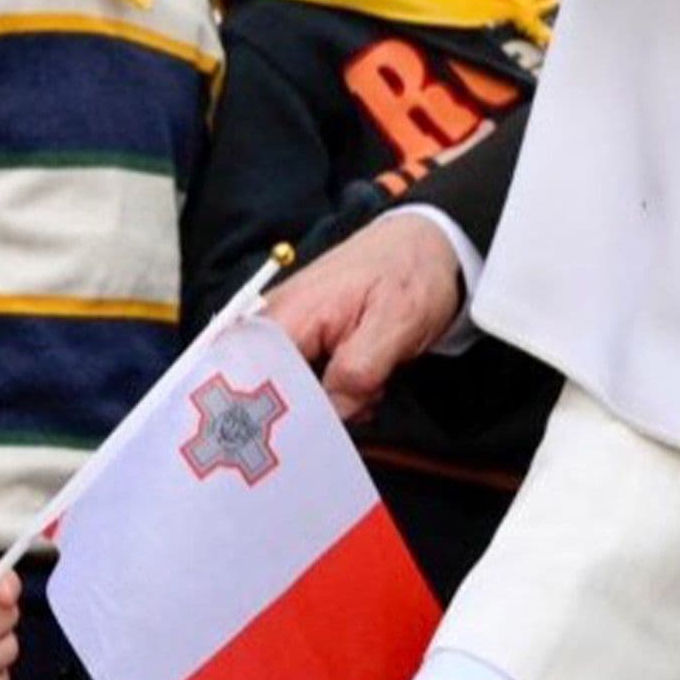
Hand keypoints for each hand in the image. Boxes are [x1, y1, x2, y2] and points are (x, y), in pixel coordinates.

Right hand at [266, 214, 462, 421]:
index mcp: (289, 313)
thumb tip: (330, 413)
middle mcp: (273, 320)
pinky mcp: (298, 335)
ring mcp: (284, 328)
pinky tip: (362, 383)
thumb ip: (358, 371)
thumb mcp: (395, 324)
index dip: (278, 414)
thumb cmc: (410, 274)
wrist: (424, 244)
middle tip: (358, 405)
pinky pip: (301, 378)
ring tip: (370, 388)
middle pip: (266, 389)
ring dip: (327, 403)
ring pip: (288, 390)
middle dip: (311, 412)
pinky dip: (331, 391)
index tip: (314, 436)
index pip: (255, 379)